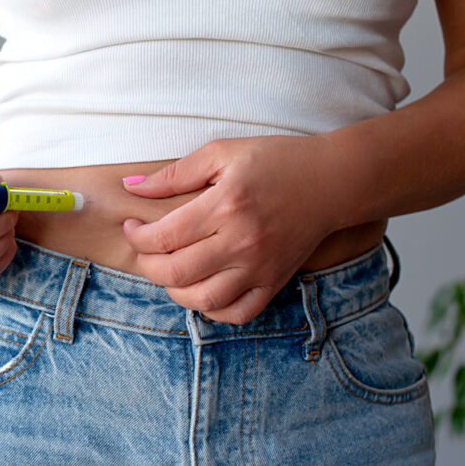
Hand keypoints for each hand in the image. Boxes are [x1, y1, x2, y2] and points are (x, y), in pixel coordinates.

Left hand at [120, 135, 341, 323]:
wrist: (333, 181)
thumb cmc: (275, 160)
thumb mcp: (223, 152)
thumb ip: (175, 173)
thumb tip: (131, 185)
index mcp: (225, 205)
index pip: (164, 236)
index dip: (137, 237)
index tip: (132, 227)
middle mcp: (241, 241)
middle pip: (177, 272)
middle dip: (147, 265)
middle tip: (144, 251)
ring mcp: (260, 266)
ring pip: (204, 300)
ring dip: (174, 291)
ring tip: (169, 271)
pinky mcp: (275, 281)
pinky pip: (238, 313)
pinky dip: (213, 311)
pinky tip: (201, 291)